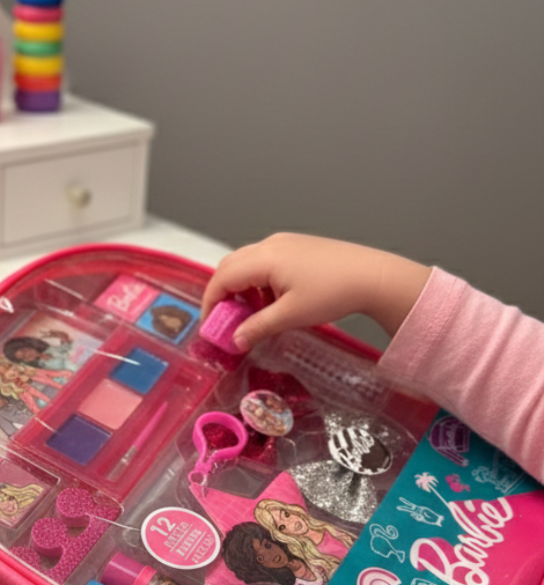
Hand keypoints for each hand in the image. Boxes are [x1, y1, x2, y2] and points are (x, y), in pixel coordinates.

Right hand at [201, 233, 430, 351]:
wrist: (374, 276)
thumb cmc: (334, 292)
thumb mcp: (291, 316)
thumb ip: (258, 327)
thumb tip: (235, 341)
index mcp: (263, 259)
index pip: (221, 279)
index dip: (211, 303)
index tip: (211, 325)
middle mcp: (269, 245)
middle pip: (230, 267)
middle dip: (223, 294)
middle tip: (227, 320)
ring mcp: (284, 243)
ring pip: (247, 264)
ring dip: (242, 288)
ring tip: (254, 314)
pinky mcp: (298, 247)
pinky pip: (265, 262)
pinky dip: (259, 282)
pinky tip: (274, 301)